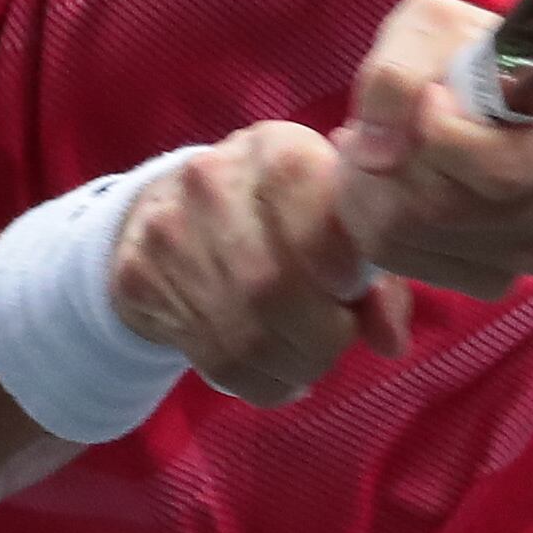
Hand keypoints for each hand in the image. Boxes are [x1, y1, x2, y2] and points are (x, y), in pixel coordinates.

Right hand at [108, 121, 413, 407]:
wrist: (166, 208)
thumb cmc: (278, 214)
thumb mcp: (330, 217)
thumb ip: (377, 273)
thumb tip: (392, 341)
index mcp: (277, 151)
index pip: (319, 220)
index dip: (345, 271)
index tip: (350, 290)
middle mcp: (215, 182)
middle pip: (278, 288)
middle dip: (325, 333)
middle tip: (337, 333)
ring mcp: (169, 230)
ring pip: (248, 335)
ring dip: (296, 364)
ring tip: (309, 354)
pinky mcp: (140, 279)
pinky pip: (217, 360)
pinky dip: (263, 382)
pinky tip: (275, 367)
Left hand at [332, 0, 532, 301]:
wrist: (452, 87)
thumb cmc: (456, 51)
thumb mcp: (427, 28)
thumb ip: (396, 76)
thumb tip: (380, 154)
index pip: (511, 167)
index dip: (447, 140)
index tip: (427, 99)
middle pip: (461, 208)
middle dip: (398, 165)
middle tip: (375, 125)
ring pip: (429, 236)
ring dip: (377, 190)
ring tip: (374, 147)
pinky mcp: (496, 277)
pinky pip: (418, 265)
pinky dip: (380, 223)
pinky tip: (385, 185)